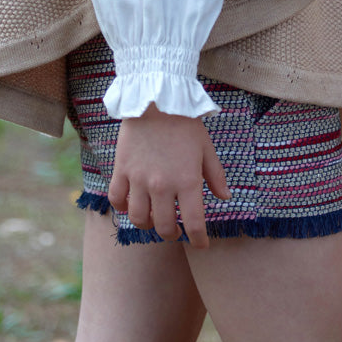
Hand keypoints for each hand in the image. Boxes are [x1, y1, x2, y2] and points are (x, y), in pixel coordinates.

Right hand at [108, 104, 230, 247]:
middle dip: (172, 234)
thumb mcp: (206, 148)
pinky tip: (130, 204)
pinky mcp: (122, 169)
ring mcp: (139, 179)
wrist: (157, 98)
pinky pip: (117, 199)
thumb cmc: (185, 122)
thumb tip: (225, 198)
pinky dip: (122, 208)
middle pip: (164, 227)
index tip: (201, 244)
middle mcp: (163, 185)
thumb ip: (215, 175)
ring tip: (153, 218)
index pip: (194, 224)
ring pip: (138, 219)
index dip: (199, 240)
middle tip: (175, 231)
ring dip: (147, 224)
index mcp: (188, 181)